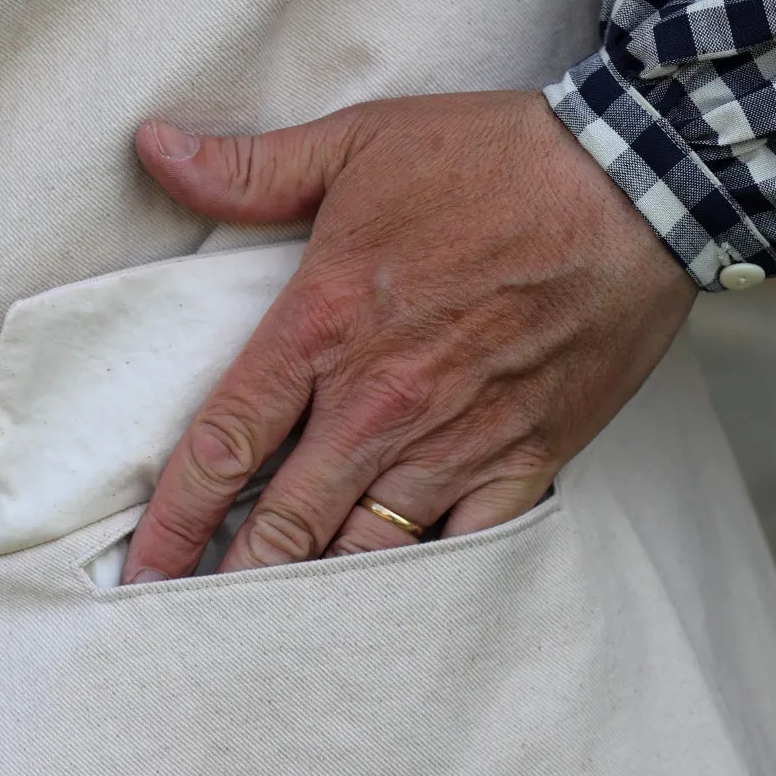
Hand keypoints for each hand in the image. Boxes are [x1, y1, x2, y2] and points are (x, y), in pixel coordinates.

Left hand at [120, 91, 695, 583]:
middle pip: (283, 523)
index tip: (139, 571)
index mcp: (324, 326)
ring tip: (273, 632)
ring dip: (314, 595)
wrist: (637, 184)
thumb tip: (155, 151)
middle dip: (229, 580)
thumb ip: (252, 169)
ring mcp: (454, 440)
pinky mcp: (522, 460)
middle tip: (188, 622)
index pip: (223, 444)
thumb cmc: (492, 162)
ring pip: (363, 552)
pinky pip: (459, 548)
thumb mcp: (359, 143)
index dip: (172, 520)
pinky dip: (418, 584)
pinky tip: (385, 611)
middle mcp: (379, 401)